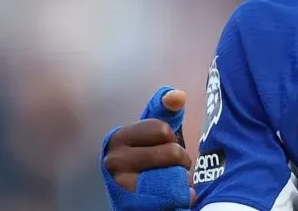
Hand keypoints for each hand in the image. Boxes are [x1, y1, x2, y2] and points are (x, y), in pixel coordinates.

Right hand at [101, 88, 195, 209]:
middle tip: (170, 162)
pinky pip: (174, 193)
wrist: (131, 192)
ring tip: (169, 176)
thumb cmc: (145, 153)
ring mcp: (123, 183)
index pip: (162, 129)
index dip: (169, 136)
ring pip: (174, 173)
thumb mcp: (151, 129)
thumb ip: (164, 109)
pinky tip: (170, 191)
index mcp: (119, 137)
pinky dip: (182, 193)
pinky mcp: (135, 202)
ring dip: (181, 175)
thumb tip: (178, 96)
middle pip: (172, 152)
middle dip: (180, 157)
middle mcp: (114, 161)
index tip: (162, 140)